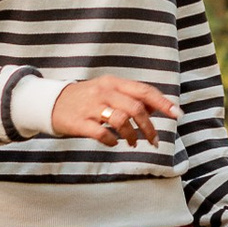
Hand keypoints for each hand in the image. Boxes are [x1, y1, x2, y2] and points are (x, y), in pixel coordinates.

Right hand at [52, 73, 175, 148]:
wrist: (51, 102)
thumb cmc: (86, 98)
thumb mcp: (108, 90)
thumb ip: (130, 97)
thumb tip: (155, 107)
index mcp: (113, 82)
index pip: (143, 91)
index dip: (162, 103)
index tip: (177, 115)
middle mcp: (103, 92)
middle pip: (135, 108)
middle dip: (149, 127)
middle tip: (154, 140)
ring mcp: (91, 107)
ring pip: (121, 121)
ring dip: (132, 136)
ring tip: (133, 143)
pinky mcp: (80, 123)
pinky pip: (102, 134)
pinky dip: (112, 141)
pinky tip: (114, 143)